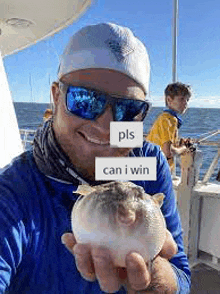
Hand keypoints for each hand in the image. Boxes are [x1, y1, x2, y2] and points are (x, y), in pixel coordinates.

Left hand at [61, 229, 177, 292]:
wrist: (140, 233)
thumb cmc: (153, 241)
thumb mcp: (162, 239)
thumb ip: (165, 243)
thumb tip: (166, 249)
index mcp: (138, 272)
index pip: (139, 280)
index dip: (136, 272)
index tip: (134, 256)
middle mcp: (120, 274)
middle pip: (109, 283)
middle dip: (103, 269)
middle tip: (100, 250)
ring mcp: (104, 267)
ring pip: (92, 273)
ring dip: (84, 261)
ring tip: (80, 246)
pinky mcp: (91, 256)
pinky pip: (81, 255)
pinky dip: (73, 246)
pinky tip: (67, 237)